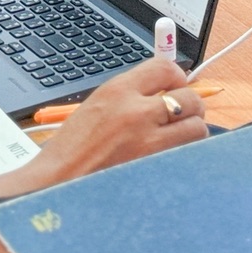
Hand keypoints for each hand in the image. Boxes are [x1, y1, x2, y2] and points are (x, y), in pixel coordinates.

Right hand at [0, 57, 205, 197]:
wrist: (55, 184)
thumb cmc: (70, 150)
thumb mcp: (96, 108)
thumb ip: (130, 97)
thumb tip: (162, 92)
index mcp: (117, 91)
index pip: (165, 68)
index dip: (177, 77)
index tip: (176, 86)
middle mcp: (136, 112)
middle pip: (190, 98)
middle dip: (190, 105)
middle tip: (181, 115)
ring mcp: (149, 143)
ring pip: (196, 128)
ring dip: (192, 130)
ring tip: (178, 137)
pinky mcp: (155, 168)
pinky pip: (186, 155)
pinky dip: (184, 154)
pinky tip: (170, 157)